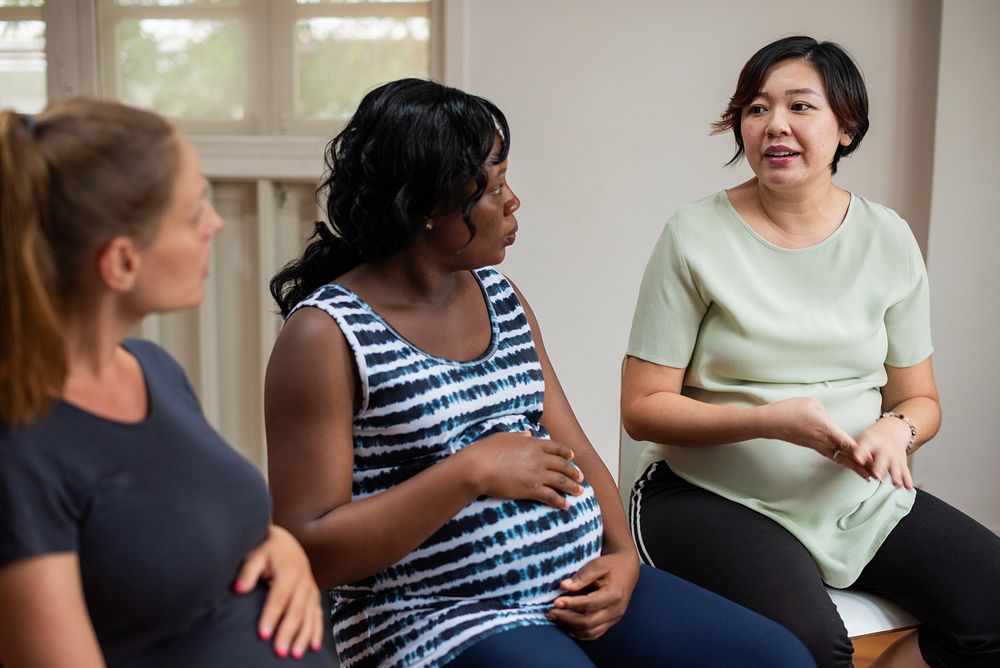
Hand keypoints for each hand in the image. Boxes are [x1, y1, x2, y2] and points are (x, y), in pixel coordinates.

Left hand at [234, 525, 324, 658]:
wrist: (285, 541)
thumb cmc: (266, 549)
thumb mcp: (255, 554)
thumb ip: (248, 571)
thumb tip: (239, 588)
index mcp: (289, 570)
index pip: (278, 597)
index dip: (271, 615)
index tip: (263, 634)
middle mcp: (303, 580)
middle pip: (296, 610)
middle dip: (288, 632)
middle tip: (279, 651)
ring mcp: (310, 588)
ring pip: (309, 615)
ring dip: (303, 636)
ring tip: (295, 654)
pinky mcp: (313, 595)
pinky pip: (317, 615)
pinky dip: (316, 631)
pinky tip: (313, 647)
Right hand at [463, 431, 585, 508]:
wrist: (478, 466)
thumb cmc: (487, 450)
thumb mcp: (504, 436)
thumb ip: (519, 436)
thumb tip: (527, 434)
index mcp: (533, 444)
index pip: (556, 448)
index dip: (566, 453)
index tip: (572, 457)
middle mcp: (539, 458)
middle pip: (563, 465)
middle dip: (574, 472)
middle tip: (581, 478)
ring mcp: (537, 474)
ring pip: (561, 481)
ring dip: (573, 487)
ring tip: (580, 492)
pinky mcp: (531, 489)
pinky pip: (551, 496)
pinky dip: (560, 501)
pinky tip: (566, 505)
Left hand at [547, 551, 639, 639]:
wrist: (627, 569)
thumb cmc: (610, 565)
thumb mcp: (597, 564)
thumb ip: (582, 576)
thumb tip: (563, 586)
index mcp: (614, 594)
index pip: (590, 604)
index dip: (571, 604)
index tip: (556, 602)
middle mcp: (616, 610)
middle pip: (589, 623)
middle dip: (567, 619)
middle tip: (551, 612)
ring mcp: (614, 619)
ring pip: (590, 632)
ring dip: (571, 628)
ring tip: (555, 619)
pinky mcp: (610, 623)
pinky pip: (594, 634)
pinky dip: (579, 633)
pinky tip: (566, 626)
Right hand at [758, 397, 871, 478]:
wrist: (770, 422)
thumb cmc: (789, 410)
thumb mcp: (811, 403)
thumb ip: (825, 412)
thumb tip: (829, 421)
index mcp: (826, 428)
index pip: (847, 443)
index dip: (861, 453)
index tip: (873, 462)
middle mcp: (823, 440)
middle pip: (846, 455)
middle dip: (861, 465)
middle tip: (877, 475)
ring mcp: (817, 445)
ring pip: (839, 458)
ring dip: (853, 467)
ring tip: (866, 476)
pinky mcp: (811, 445)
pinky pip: (830, 455)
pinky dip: (841, 461)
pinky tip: (846, 464)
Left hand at [855, 418, 913, 488]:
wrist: (893, 431)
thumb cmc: (874, 439)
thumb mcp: (863, 439)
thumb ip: (858, 451)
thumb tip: (855, 461)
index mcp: (871, 442)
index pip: (865, 446)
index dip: (860, 453)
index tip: (857, 459)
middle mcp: (885, 449)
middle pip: (882, 459)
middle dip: (879, 468)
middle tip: (877, 476)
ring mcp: (894, 456)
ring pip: (895, 466)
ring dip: (896, 476)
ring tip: (895, 483)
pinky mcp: (902, 462)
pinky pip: (905, 471)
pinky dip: (907, 480)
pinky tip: (908, 487)